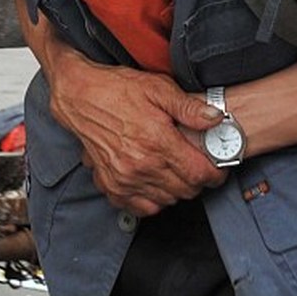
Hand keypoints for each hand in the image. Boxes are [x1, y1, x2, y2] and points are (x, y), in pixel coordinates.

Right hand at [44, 53, 225, 216]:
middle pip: (186, 191)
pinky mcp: (111, 185)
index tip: (217, 167)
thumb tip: (216, 118)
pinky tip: (155, 182)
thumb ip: (189, 107)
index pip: (199, 174)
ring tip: (176, 170)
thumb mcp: (158, 88)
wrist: (79, 96)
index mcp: (157, 141)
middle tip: (197, 165)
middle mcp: (141, 165)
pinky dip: (153, 199)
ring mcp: (124, 179)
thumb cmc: (117, 89)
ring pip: (167, 201)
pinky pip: (142, 207)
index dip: (215, 173)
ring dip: (177, 189)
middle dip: (197, 180)